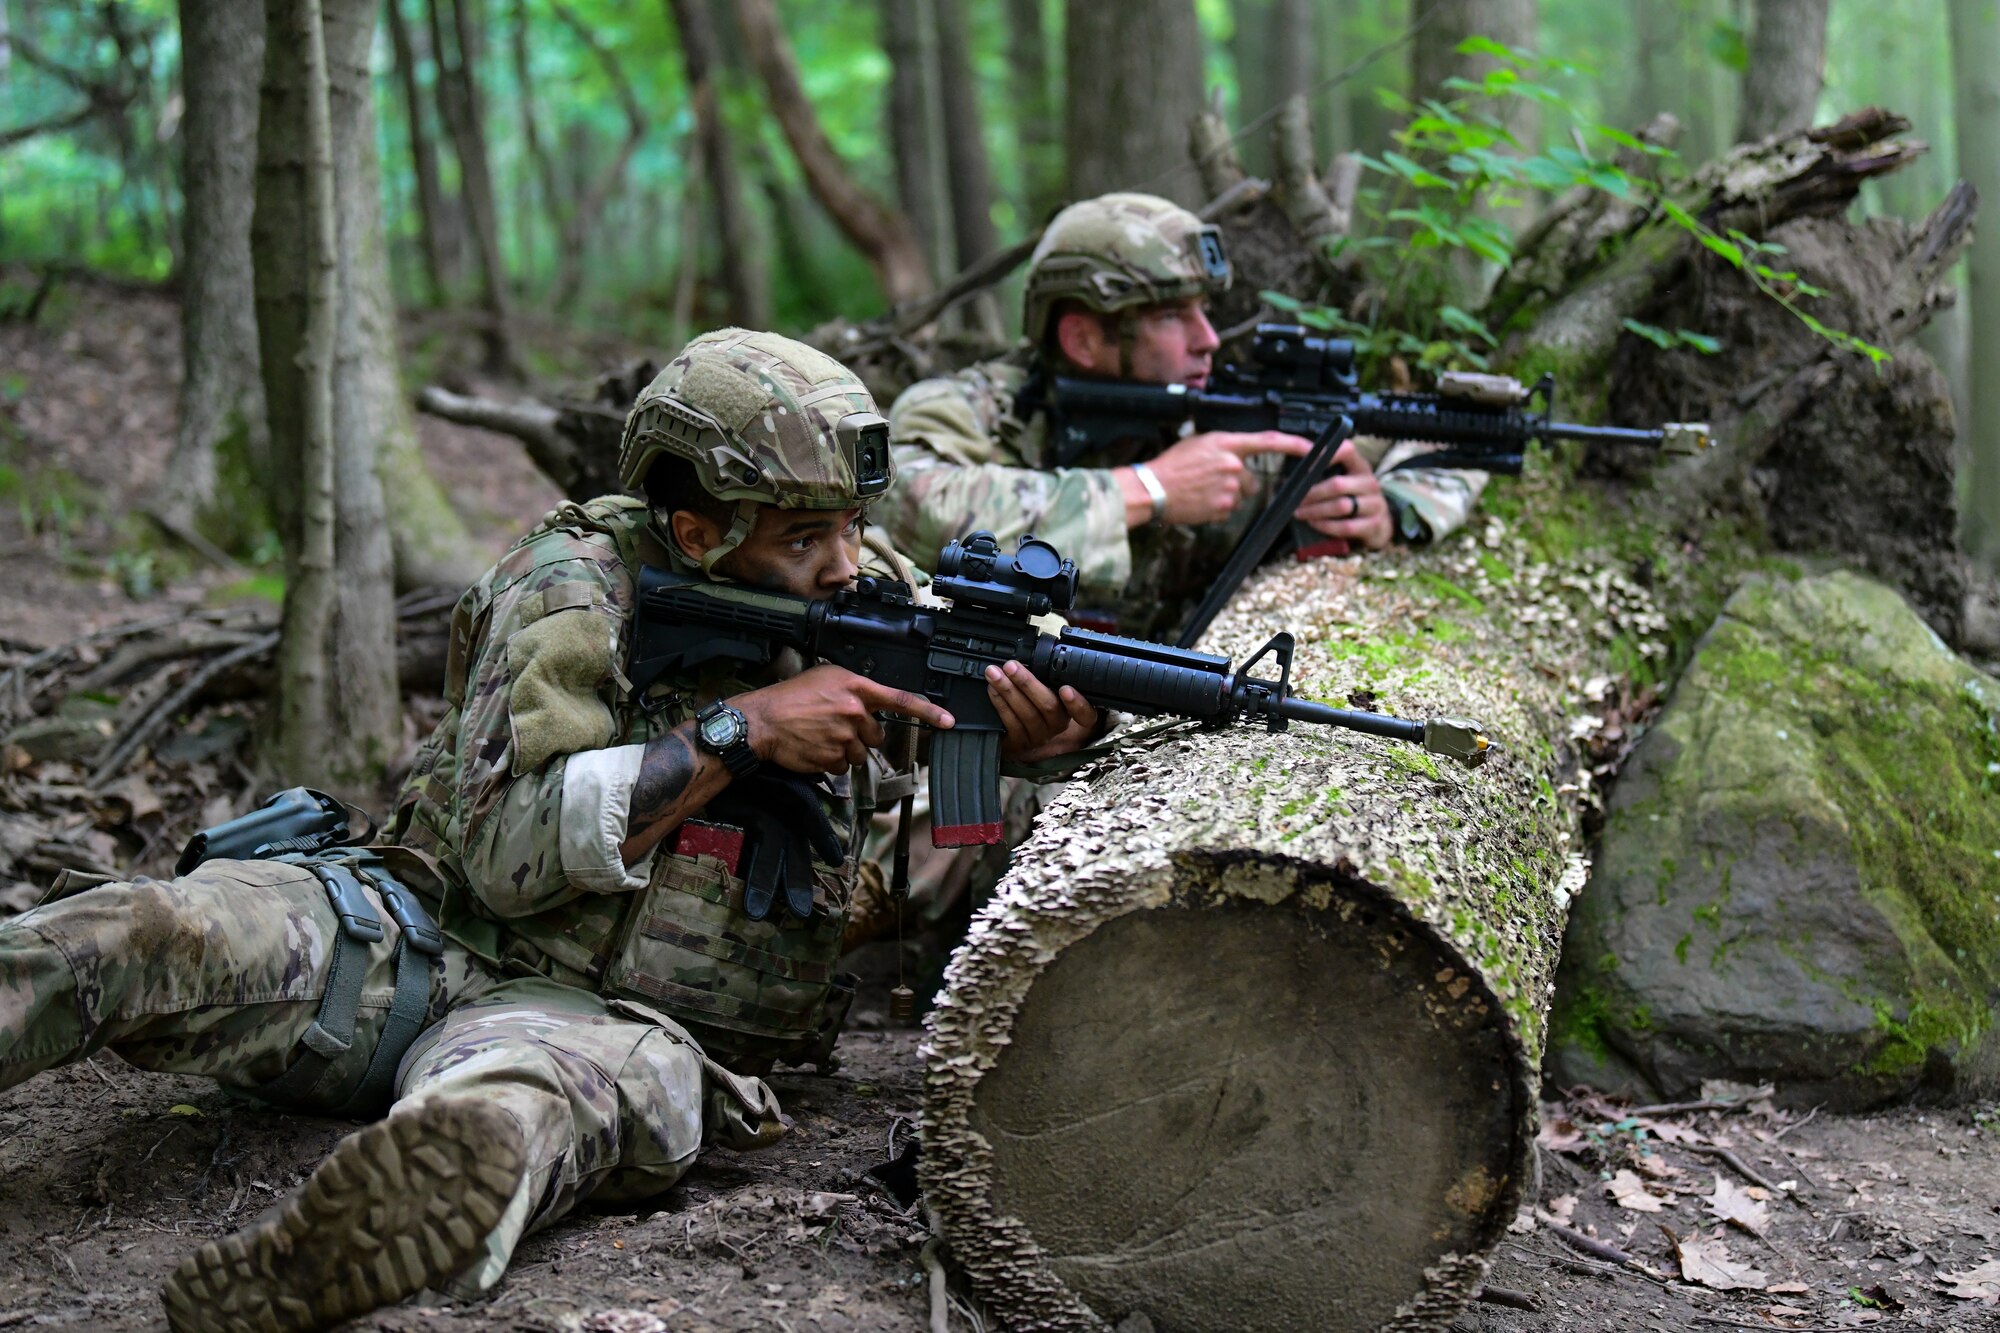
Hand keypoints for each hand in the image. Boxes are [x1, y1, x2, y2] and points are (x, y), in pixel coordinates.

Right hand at [734, 665, 954, 773]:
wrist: (762, 720)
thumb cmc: (790, 697)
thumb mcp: (825, 678)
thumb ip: (854, 689)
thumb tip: (870, 704)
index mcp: (854, 687)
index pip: (900, 700)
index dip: (928, 712)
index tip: (948, 721)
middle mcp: (853, 711)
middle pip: (877, 735)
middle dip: (861, 735)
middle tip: (835, 726)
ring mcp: (844, 736)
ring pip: (860, 753)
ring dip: (845, 749)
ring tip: (820, 736)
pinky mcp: (832, 758)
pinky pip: (843, 767)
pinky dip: (831, 761)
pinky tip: (814, 748)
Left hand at [986, 660, 1098, 762]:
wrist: (1022, 733)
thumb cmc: (1038, 703)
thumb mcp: (1050, 689)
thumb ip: (1049, 677)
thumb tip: (1029, 654)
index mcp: (1072, 711)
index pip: (1085, 713)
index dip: (1077, 703)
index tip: (1065, 689)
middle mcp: (1058, 725)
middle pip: (1048, 706)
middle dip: (1027, 683)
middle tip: (1011, 666)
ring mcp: (1039, 736)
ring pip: (1026, 714)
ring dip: (1007, 690)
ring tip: (995, 673)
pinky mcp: (1020, 743)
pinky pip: (1010, 723)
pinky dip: (1000, 703)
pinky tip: (993, 690)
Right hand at [1121, 430, 1313, 526]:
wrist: (1153, 489)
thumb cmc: (1171, 466)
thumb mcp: (1198, 443)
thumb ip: (1223, 447)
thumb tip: (1238, 457)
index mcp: (1226, 443)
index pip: (1268, 441)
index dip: (1293, 444)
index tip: (1311, 447)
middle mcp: (1232, 464)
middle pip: (1251, 479)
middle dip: (1238, 483)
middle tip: (1212, 482)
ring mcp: (1229, 487)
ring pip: (1240, 496)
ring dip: (1227, 496)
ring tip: (1202, 492)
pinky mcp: (1223, 507)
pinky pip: (1229, 510)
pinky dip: (1217, 508)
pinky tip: (1200, 502)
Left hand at [1291, 439, 1393, 549]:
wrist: (1380, 522)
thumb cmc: (1352, 496)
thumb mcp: (1345, 478)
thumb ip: (1322, 468)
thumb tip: (1290, 459)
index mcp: (1360, 466)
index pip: (1347, 450)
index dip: (1326, 455)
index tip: (1306, 464)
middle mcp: (1369, 483)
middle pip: (1337, 484)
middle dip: (1312, 493)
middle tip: (1295, 500)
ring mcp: (1374, 504)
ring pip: (1340, 506)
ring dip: (1315, 510)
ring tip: (1300, 513)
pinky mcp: (1373, 524)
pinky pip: (1345, 526)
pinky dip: (1326, 526)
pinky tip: (1314, 523)